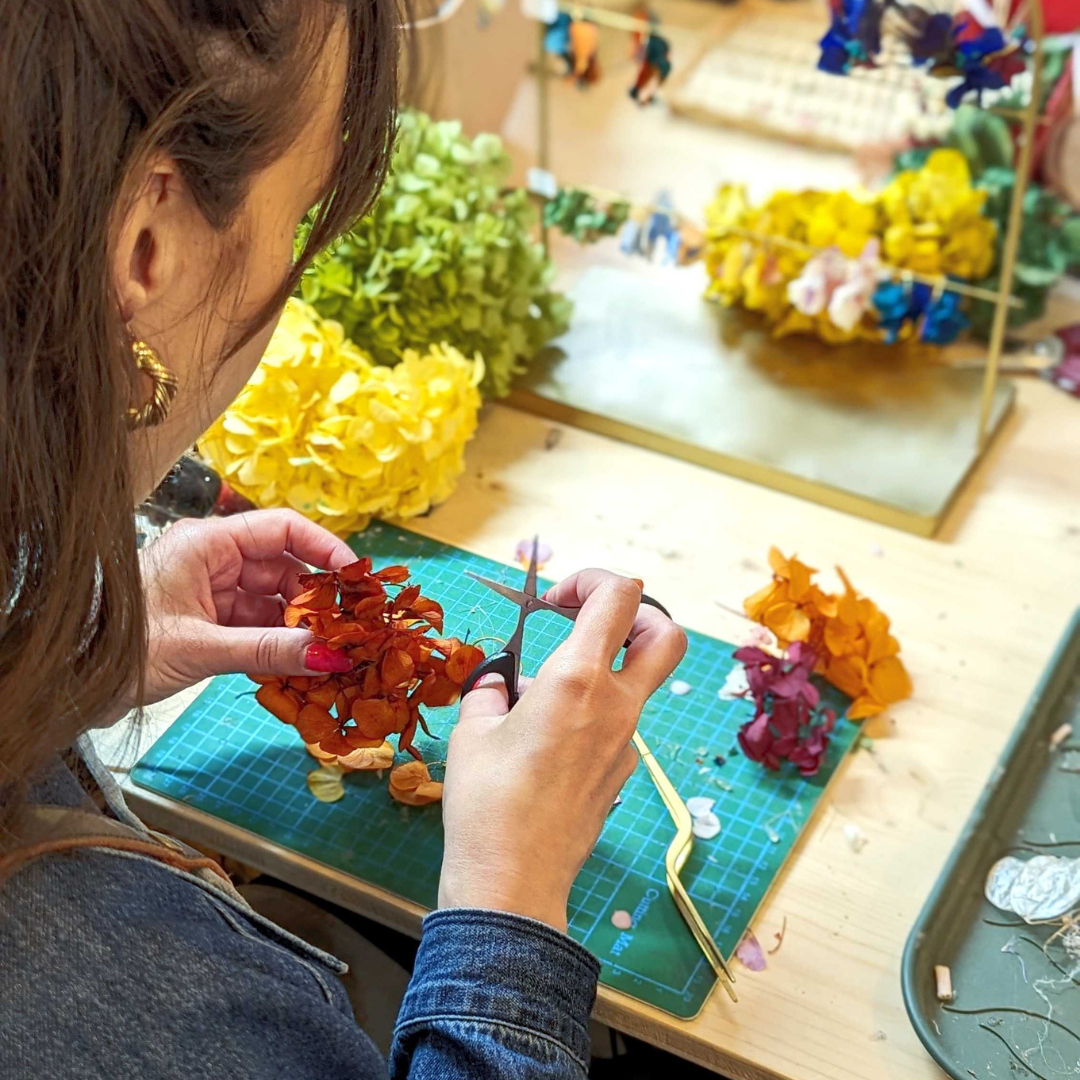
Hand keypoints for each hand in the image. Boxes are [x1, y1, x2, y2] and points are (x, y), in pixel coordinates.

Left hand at [137, 510, 354, 706]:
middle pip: (284, 567)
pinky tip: (302, 661)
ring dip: (302, 625)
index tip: (358, 577)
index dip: (325, 548)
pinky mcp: (209, 619)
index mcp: (206, 544)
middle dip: (318, 598)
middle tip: (351, 628)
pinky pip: (258, 624)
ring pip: (274, 599)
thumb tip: (330, 655)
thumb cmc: (119, 650)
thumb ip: (270, 650)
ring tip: (332, 651)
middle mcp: (212, 559)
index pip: (281, 528)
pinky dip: (280, 642)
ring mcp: (211, 589)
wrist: (71, 681)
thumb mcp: (201, 649)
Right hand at [438, 569, 686, 932]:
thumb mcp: (474, 730)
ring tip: (541, 698)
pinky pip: (617, 723)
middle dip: (637, 614)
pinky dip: (591, 713)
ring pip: (636, 681)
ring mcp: (627, 742)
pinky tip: (546, 741)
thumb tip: (500, 681)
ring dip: (601, 669)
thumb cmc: (487, 803)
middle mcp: (615, 706)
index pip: (620, 597)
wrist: (514, 881)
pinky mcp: (623, 772)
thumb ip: (491, 689)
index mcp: (578, 680)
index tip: (556, 600)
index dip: (591, 580)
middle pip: (666, 634)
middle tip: (589, 625)